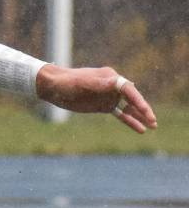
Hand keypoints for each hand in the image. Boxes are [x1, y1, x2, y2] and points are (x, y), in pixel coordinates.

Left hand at [35, 65, 157, 133]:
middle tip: (153, 121)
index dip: (138, 100)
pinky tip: (140, 129)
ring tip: (153, 126)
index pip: (129, 89)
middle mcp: (112, 87)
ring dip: (140, 116)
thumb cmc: (68, 83)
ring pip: (129, 108)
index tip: (145, 111)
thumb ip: (100, 84)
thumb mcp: (83, 83)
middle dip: (144, 110)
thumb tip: (117, 82)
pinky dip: (130, 121)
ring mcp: (108, 97)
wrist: (54, 87)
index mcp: (110, 78)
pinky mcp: (103, 106)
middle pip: (133, 99)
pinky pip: (120, 114)